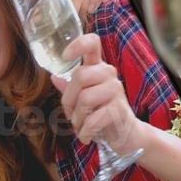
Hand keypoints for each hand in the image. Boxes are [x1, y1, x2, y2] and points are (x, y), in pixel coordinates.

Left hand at [52, 32, 146, 155]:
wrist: (126, 135)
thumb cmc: (101, 114)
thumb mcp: (83, 100)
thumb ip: (70, 88)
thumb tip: (54, 77)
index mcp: (98, 68)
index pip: (92, 43)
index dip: (77, 45)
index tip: (65, 56)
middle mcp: (108, 74)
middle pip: (80, 75)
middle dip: (68, 100)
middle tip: (70, 115)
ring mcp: (116, 90)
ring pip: (85, 98)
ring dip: (77, 118)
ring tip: (81, 126)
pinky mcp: (119, 109)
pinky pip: (93, 119)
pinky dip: (85, 131)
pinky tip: (86, 136)